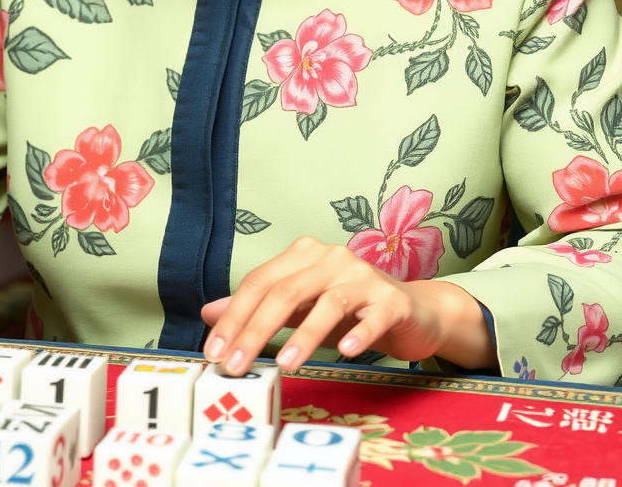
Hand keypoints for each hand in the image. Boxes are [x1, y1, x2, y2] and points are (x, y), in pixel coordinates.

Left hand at [200, 236, 494, 374]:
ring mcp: (363, 277)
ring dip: (303, 336)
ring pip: (327, 303)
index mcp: (304, 255)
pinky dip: (359, 333)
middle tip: (236, 365)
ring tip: (283, 365)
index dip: (234, 315)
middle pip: (286, 290)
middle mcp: (332, 258)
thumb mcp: (299, 308)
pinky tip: (346, 353)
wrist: (411, 312)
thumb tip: (210, 314)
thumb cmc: (349, 310)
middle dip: (257, 329)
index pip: (260, 281)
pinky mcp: (391, 301)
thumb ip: (259, 307)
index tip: (214, 351)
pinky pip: (372, 316)